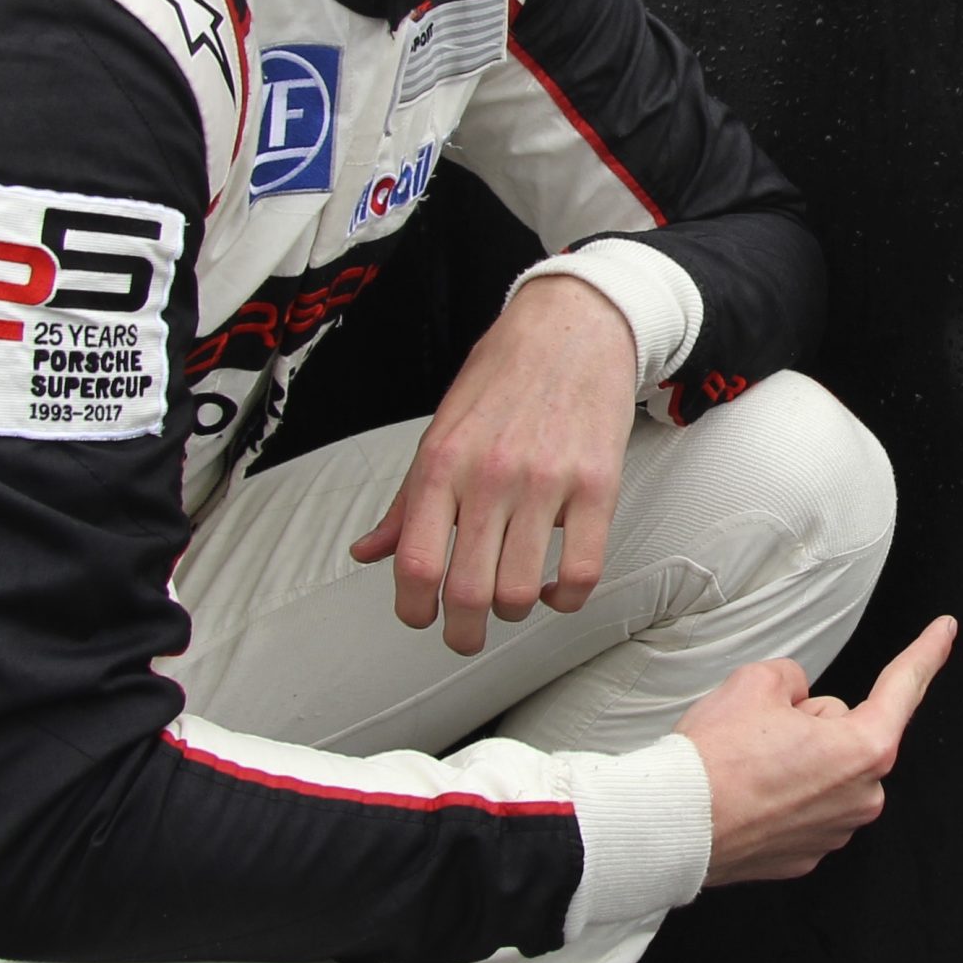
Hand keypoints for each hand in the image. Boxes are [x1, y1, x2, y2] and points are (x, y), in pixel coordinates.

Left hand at [350, 275, 637, 654]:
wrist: (573, 326)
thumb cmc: (502, 377)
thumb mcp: (441, 429)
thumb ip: (406, 499)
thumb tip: (366, 554)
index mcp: (441, 462)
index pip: (414, 562)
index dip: (413, 609)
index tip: (421, 618)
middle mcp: (488, 475)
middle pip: (467, 591)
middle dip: (462, 632)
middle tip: (465, 636)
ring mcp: (545, 481)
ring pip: (521, 591)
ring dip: (513, 612)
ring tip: (513, 600)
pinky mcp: (597, 486)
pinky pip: (581, 572)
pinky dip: (566, 599)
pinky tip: (558, 589)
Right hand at [677, 615, 956, 885]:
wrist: (676, 821)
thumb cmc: (717, 759)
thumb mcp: (757, 680)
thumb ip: (795, 678)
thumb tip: (796, 700)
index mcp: (863, 748)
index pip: (904, 686)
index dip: (927, 652)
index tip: (946, 631)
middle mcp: (861, 796)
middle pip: (848, 732)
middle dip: (814, 722)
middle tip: (763, 730)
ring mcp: (836, 831)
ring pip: (825, 770)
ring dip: (796, 759)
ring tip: (749, 765)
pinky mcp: (807, 854)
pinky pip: (805, 805)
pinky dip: (781, 794)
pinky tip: (748, 793)